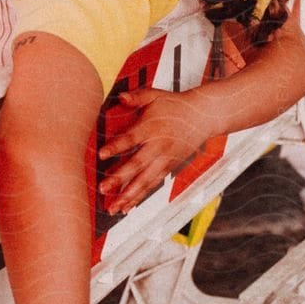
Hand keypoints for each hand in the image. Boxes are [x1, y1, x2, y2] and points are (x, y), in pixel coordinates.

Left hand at [98, 86, 215, 214]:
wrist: (202, 116)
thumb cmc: (175, 105)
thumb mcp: (155, 95)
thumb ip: (137, 97)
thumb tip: (121, 97)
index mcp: (152, 127)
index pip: (132, 138)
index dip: (117, 146)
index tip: (102, 154)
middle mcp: (159, 146)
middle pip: (137, 164)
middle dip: (119, 178)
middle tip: (102, 188)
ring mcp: (165, 159)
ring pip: (145, 180)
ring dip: (128, 195)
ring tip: (113, 208)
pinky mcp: (169, 167)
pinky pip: (153, 185)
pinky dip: (140, 196)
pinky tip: (127, 206)